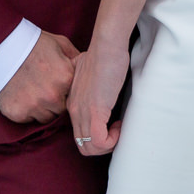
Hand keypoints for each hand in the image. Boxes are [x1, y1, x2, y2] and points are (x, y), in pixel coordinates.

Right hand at [0, 30, 79, 123]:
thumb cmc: (32, 43)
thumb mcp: (60, 43)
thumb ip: (76, 58)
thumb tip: (88, 69)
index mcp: (66, 77)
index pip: (75, 96)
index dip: (67, 92)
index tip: (59, 85)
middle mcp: (52, 95)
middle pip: (61, 110)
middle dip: (55, 102)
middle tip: (44, 89)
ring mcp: (34, 106)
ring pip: (46, 118)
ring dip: (42, 109)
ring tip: (33, 92)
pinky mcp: (17, 113)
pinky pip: (28, 120)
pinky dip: (26, 111)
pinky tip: (21, 95)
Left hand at [67, 40, 129, 155]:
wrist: (106, 45)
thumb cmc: (104, 54)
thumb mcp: (92, 75)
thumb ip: (93, 87)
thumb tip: (104, 92)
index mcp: (74, 103)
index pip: (79, 135)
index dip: (97, 136)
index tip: (111, 124)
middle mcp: (75, 110)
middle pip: (83, 146)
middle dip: (103, 145)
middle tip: (116, 131)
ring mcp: (83, 111)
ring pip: (90, 148)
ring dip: (109, 144)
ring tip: (119, 127)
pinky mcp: (95, 111)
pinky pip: (99, 141)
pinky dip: (112, 140)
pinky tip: (120, 124)